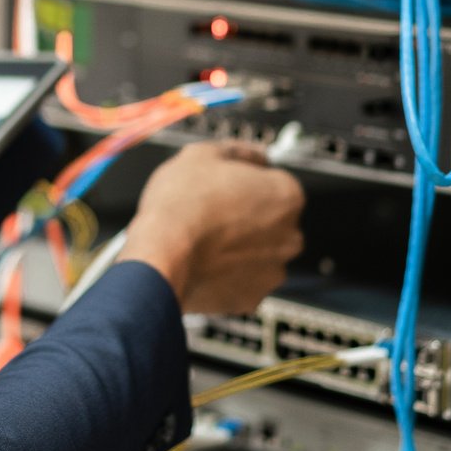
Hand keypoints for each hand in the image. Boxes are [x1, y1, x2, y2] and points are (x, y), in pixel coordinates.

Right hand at [118, 140, 303, 314]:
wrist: (160, 256)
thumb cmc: (180, 205)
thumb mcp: (203, 154)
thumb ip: (239, 151)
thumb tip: (255, 155)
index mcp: (286, 195)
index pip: (275, 181)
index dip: (247, 181)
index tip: (227, 186)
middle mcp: (290, 236)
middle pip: (272, 221)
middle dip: (248, 218)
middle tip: (212, 212)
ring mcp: (272, 271)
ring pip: (258, 254)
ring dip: (238, 248)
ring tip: (203, 240)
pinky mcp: (251, 299)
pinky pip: (242, 281)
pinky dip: (227, 275)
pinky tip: (203, 262)